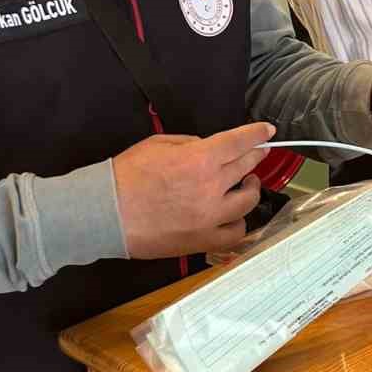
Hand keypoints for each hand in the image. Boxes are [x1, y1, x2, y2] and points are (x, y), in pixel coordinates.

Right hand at [112, 122, 275, 260]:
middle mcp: (212, 187)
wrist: (105, 213)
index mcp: (200, 159)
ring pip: (248, 201)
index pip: (240, 141)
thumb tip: (208, 148)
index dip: (257, 134)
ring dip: (251, 188)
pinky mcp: (203, 240)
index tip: (266, 131)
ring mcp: (210, 217)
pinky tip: (236, 215)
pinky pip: (235, 233)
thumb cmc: (126, 176)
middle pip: (247, 166)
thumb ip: (190, 143)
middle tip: (257, 153)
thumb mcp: (158, 144)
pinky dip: (240, 222)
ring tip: (248, 184)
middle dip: (255, 156)